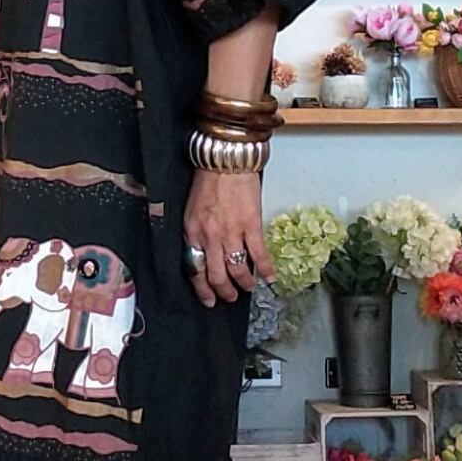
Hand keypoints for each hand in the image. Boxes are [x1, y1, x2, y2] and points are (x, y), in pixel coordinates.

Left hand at [183, 169, 274, 306]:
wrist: (225, 161)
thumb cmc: (208, 182)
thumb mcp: (192, 211)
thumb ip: (196, 233)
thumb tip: (203, 253)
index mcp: (193, 233)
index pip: (195, 269)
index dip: (202, 289)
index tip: (208, 299)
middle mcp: (210, 237)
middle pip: (216, 275)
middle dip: (224, 291)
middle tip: (230, 297)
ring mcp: (231, 232)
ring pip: (237, 269)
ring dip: (244, 283)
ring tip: (248, 288)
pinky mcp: (251, 225)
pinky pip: (259, 253)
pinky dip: (265, 268)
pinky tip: (269, 277)